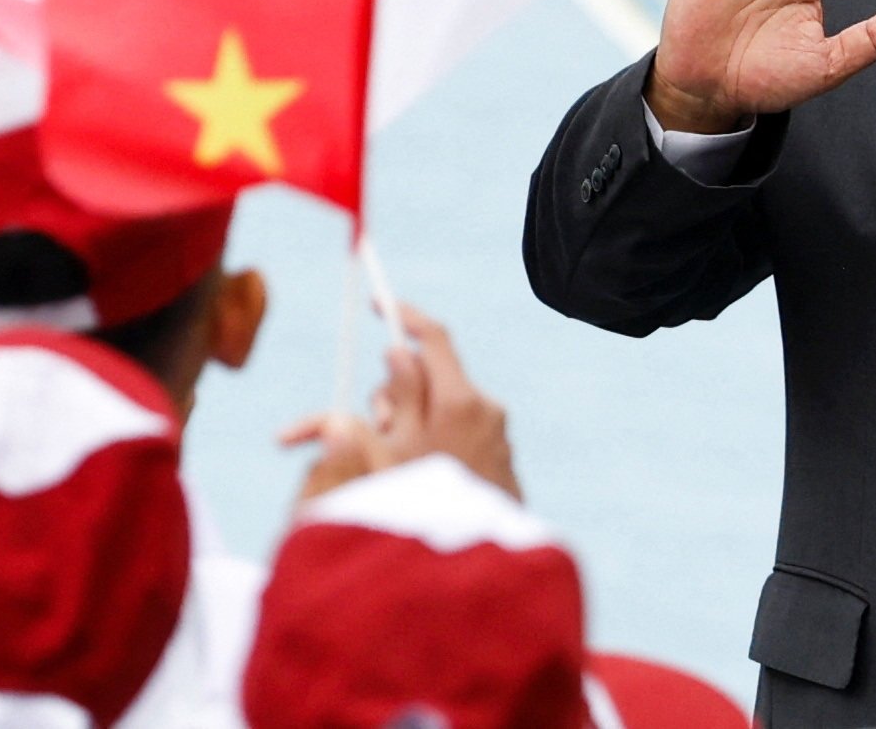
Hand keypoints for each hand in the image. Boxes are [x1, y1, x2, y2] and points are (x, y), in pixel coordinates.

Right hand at [281, 302, 520, 502]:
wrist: (473, 571)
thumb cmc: (421, 514)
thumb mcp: (390, 455)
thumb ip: (396, 398)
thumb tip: (400, 353)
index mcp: (459, 401)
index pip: (433, 339)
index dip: (404, 316)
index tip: (379, 304)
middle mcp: (485, 408)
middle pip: (428, 374)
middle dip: (393, 391)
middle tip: (375, 427)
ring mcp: (496, 432)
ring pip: (439, 404)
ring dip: (409, 421)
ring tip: (395, 463)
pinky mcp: (500, 454)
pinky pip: (458, 429)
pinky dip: (431, 439)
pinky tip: (419, 473)